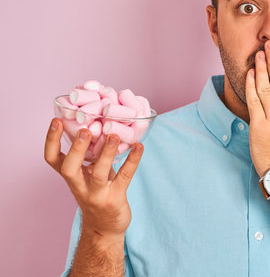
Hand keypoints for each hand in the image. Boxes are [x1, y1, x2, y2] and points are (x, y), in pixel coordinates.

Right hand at [44, 118, 142, 237]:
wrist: (104, 228)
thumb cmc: (97, 193)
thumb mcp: (88, 175)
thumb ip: (91, 154)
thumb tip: (101, 124)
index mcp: (71, 177)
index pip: (52, 159)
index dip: (51, 141)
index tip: (56, 120)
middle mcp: (80, 186)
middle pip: (69, 168)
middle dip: (76, 149)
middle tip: (84, 130)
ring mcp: (97, 194)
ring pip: (98, 173)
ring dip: (106, 153)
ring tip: (114, 135)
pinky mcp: (115, 198)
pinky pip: (124, 177)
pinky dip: (132, 160)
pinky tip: (139, 147)